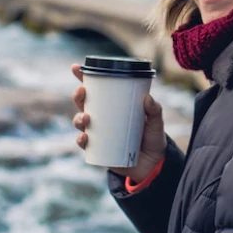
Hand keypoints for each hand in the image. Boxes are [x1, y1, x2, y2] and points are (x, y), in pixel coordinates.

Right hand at [70, 64, 166, 181]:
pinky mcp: (98, 149)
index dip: (84, 77)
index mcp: (114, 105)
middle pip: (84, 103)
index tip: (76, 67)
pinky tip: (84, 138)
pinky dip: (81, 140)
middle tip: (82, 92)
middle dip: (78, 96)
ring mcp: (99, 133)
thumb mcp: (157, 122)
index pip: (97, 89)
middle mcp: (103, 118)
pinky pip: (84, 144)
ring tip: (86, 118)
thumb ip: (155, 110)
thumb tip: (147, 98)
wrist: (153, 165)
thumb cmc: (153, 138)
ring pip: (80, 122)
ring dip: (78, 118)